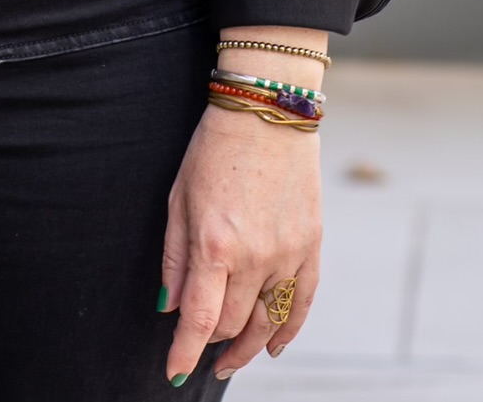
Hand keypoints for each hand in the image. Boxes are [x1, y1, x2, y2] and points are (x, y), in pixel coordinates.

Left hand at [161, 106, 321, 382]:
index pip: (199, 319)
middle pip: (231, 323)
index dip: (184, 352)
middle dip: (211, 341)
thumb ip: (175, 257)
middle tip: (199, 349)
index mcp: (215, 244)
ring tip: (230, 360)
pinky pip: (301, 303)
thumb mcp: (179, 196)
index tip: (174, 371)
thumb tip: (170, 307)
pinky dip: (287, 330)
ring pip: (266, 321)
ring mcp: (288, 254)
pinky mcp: (312, 245)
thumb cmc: (214, 147)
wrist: (268, 111)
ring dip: (247, 346)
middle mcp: (255, 257)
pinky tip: (273, 345)